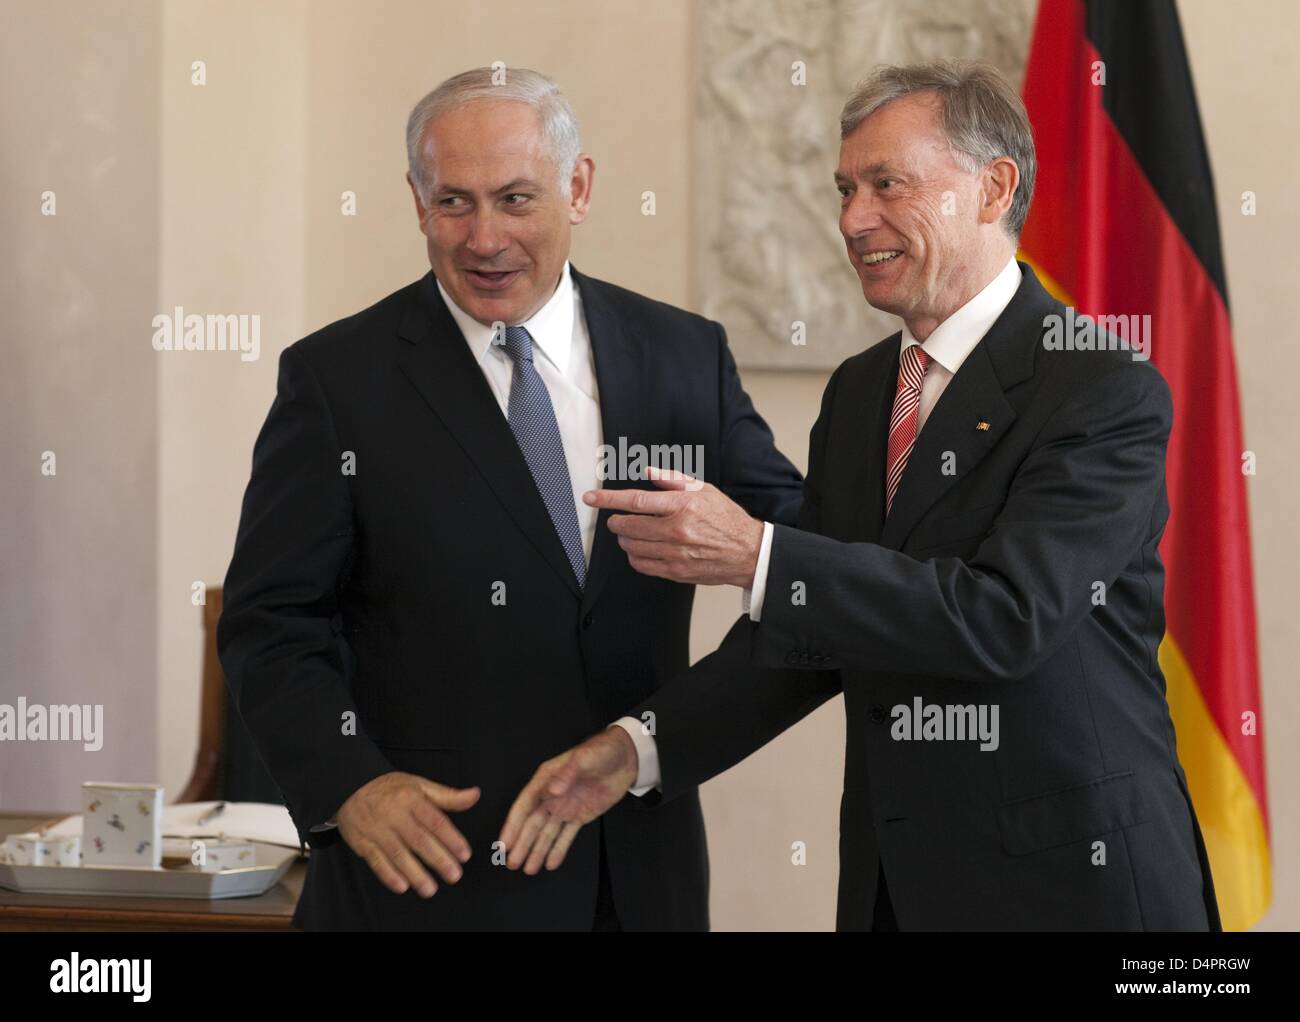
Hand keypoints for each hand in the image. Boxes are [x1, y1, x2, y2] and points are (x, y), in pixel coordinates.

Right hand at [336, 771, 478, 896]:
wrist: (350, 787)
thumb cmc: (390, 788)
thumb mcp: (419, 785)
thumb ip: (447, 795)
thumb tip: (475, 795)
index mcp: (411, 799)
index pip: (435, 821)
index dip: (451, 839)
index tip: (464, 854)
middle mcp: (395, 815)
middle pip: (419, 840)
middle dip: (438, 860)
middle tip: (454, 875)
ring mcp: (377, 830)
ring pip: (398, 854)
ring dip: (415, 873)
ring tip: (431, 889)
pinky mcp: (363, 843)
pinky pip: (376, 861)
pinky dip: (388, 875)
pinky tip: (402, 886)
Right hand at [498, 726, 638, 873]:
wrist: (626, 757)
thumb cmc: (601, 751)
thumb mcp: (584, 758)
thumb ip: (567, 774)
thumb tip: (552, 791)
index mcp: (546, 779)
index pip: (525, 805)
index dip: (513, 825)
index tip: (505, 843)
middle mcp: (551, 795)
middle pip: (532, 823)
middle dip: (522, 843)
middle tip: (512, 863)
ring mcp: (565, 807)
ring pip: (547, 832)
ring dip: (536, 850)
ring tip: (527, 868)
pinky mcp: (580, 815)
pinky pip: (566, 835)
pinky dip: (558, 849)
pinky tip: (550, 863)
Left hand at [582, 466, 763, 586]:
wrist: (748, 552)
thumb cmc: (726, 518)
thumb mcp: (703, 490)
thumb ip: (672, 479)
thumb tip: (648, 471)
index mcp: (682, 506)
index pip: (636, 500)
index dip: (608, 499)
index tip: (591, 497)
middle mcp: (677, 530)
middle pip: (628, 527)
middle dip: (615, 522)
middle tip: (616, 519)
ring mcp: (676, 554)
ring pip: (632, 547)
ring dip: (624, 539)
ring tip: (631, 534)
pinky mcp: (676, 572)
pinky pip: (642, 565)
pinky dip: (634, 556)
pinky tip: (640, 550)